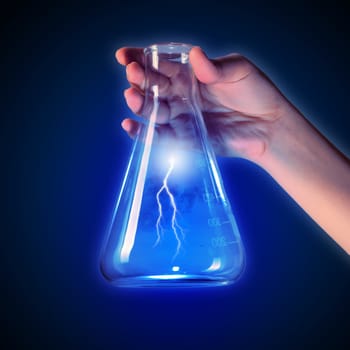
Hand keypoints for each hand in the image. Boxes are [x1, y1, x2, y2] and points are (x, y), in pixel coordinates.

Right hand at [116, 46, 290, 159]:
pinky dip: (143, 134)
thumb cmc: (256, 92)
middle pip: (152, 87)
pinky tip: (130, 126)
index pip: (160, 64)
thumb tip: (195, 55)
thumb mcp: (238, 70)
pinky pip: (159, 137)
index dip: (139, 58)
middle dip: (139, 80)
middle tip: (133, 74)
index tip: (123, 56)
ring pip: (152, 111)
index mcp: (190, 74)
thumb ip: (215, 67)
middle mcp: (181, 95)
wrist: (268, 125)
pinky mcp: (184, 139)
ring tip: (132, 97)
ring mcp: (181, 117)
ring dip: (139, 105)